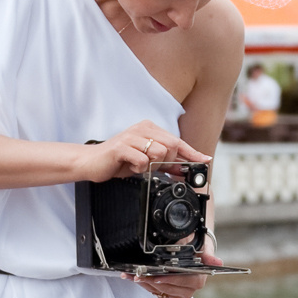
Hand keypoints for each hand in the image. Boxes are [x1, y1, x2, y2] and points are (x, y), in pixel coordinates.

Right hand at [69, 120, 208, 183]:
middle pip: (172, 146)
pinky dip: (138, 168)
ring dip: (151, 166)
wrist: (92, 162)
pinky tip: (129, 167)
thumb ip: (164, 161)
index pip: (177, 140)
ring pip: (159, 153)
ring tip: (138, 166)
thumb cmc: (119, 160)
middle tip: (154, 167)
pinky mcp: (121, 147)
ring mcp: (131, 136)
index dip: (192, 152)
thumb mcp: (146, 160)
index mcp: (149, 128)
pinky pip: (142, 161)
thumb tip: (185, 167)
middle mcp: (142, 128)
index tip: (205, 160)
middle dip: (168, 162)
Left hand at [140, 249, 220, 297]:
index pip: (183, 282)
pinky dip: (145, 284)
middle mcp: (190, 288)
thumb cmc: (199, 248)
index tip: (157, 277)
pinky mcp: (170, 292)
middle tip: (139, 275)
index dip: (169, 280)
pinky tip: (135, 278)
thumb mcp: (205, 248)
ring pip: (160, 291)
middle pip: (169, 288)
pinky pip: (156, 291)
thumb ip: (209, 256)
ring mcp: (179, 291)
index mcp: (198, 279)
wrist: (195, 251)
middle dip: (152, 282)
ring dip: (145, 284)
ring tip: (133, 276)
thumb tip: (217, 262)